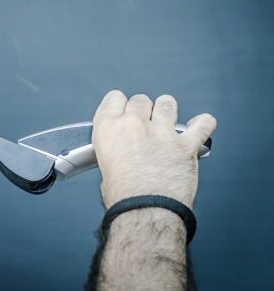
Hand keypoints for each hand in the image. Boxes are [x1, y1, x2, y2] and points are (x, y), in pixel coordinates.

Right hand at [92, 90, 216, 208]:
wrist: (145, 212)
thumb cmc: (123, 197)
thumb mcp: (105, 167)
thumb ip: (115, 150)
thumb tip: (125, 153)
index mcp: (109, 128)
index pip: (114, 98)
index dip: (121, 105)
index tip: (124, 112)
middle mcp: (134, 124)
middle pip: (141, 100)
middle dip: (144, 110)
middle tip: (145, 126)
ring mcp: (162, 133)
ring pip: (167, 104)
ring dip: (167, 111)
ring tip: (167, 122)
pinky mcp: (186, 145)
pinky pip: (202, 124)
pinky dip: (203, 124)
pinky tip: (199, 127)